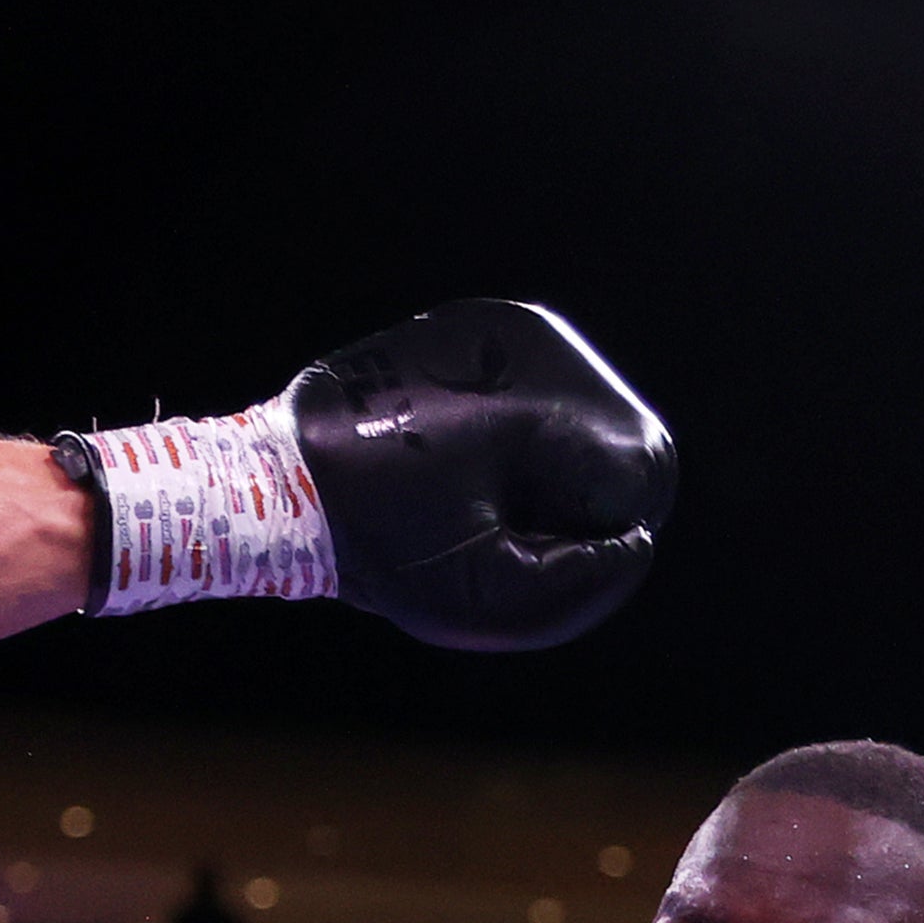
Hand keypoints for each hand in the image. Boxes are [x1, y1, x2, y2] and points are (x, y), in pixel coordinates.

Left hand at [64, 301, 673, 652]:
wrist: (278, 482)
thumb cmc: (375, 546)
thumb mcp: (478, 597)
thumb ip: (577, 584)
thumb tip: (635, 542)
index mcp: (543, 404)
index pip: (645, 469)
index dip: (602, 533)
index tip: (531, 546)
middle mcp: (535, 342)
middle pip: (624, 436)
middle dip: (580, 497)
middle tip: (502, 526)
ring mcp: (506, 325)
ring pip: (589, 415)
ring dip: (556, 469)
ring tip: (478, 493)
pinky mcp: (480, 329)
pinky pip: (545, 395)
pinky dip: (527, 440)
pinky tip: (466, 462)